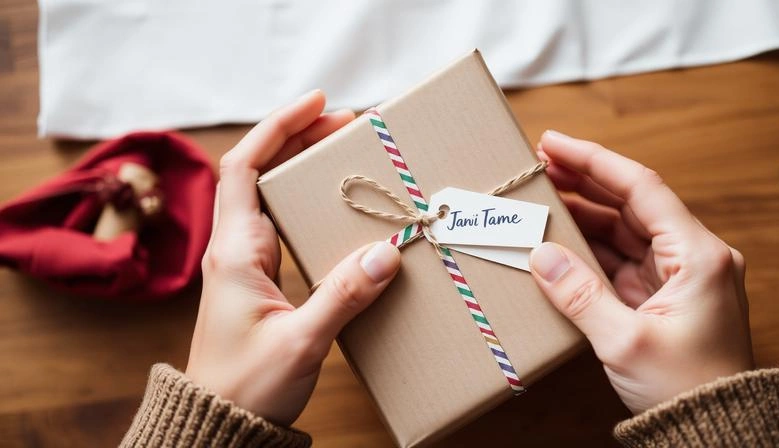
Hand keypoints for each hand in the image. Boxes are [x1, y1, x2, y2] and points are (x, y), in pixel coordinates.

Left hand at [186, 90, 400, 425]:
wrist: (216, 427)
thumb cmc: (246, 389)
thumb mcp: (300, 343)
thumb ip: (342, 296)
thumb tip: (386, 252)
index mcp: (235, 253)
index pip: (245, 168)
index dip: (277, 128)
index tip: (317, 103)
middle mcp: (235, 250)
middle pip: (259, 172)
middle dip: (299, 140)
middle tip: (347, 126)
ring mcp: (245, 265)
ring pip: (270, 198)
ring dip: (302, 170)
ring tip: (345, 155)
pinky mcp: (258, 283)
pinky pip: (281, 227)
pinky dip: (306, 206)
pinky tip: (336, 211)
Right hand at [529, 130, 753, 413]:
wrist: (716, 434)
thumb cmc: (686, 388)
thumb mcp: (626, 341)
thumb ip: (579, 293)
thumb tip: (540, 255)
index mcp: (697, 255)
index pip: (641, 188)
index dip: (593, 161)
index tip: (554, 143)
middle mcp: (691, 257)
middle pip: (631, 204)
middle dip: (584, 182)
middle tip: (541, 164)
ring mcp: (675, 277)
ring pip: (623, 231)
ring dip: (583, 216)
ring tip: (543, 199)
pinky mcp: (660, 297)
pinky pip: (619, 261)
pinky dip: (588, 251)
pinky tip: (558, 242)